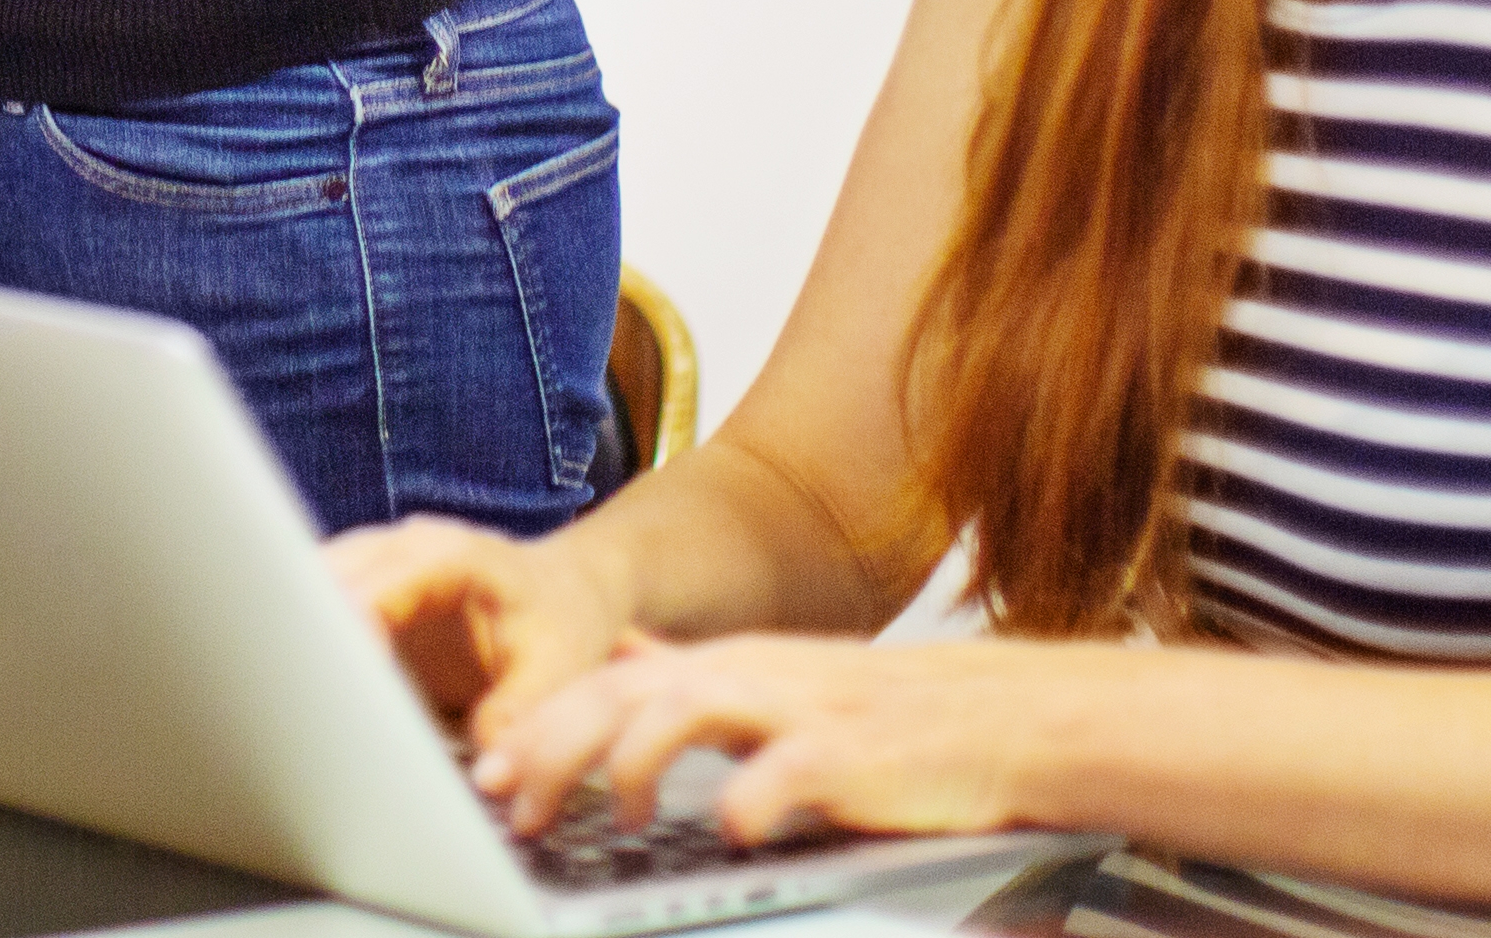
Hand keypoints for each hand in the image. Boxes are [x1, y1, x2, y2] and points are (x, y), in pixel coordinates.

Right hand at [330, 515, 640, 758]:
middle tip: (305, 707)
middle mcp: (402, 544)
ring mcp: (379, 559)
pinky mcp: (368, 586)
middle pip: (322, 576)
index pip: (372, 589)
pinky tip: (311, 685)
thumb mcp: (560, 671)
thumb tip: (482, 774)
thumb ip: (517, 716)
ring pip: (310, 583)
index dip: (349, 642)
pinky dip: (311, 637)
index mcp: (448, 556)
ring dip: (301, 636)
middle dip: (307, 637)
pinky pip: (319, 600)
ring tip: (300, 700)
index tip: (346, 699)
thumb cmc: (566, 620)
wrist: (573, 586)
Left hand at [467, 630, 1089, 851]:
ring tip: (607, 813)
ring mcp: (799, 709)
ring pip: (688, 709)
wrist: (1005, 719)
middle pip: (624, 694)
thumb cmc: (882, 718)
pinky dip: (755, 795)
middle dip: (556, 744)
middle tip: (510, 800)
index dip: (539, 725)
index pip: (606, 683)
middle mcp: (748, 675)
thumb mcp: (770, 685)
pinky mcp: (853, 753)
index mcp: (723, 666)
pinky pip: (792, 769)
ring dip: (634, 762)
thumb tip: (620, 663)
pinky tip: (730, 827)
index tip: (486, 772)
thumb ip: (693, 677)